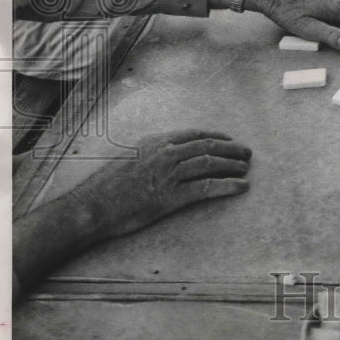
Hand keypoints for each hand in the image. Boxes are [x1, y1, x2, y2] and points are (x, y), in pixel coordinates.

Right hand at [74, 130, 251, 240]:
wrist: (93, 205)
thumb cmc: (107, 186)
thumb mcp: (129, 158)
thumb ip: (151, 153)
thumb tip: (166, 154)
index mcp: (156, 142)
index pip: (194, 134)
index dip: (216, 136)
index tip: (229, 139)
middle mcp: (166, 153)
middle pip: (207, 146)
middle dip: (231, 148)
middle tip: (246, 152)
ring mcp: (170, 174)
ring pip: (211, 163)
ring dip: (233, 165)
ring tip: (245, 168)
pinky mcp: (172, 196)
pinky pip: (207, 188)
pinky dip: (228, 185)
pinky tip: (241, 186)